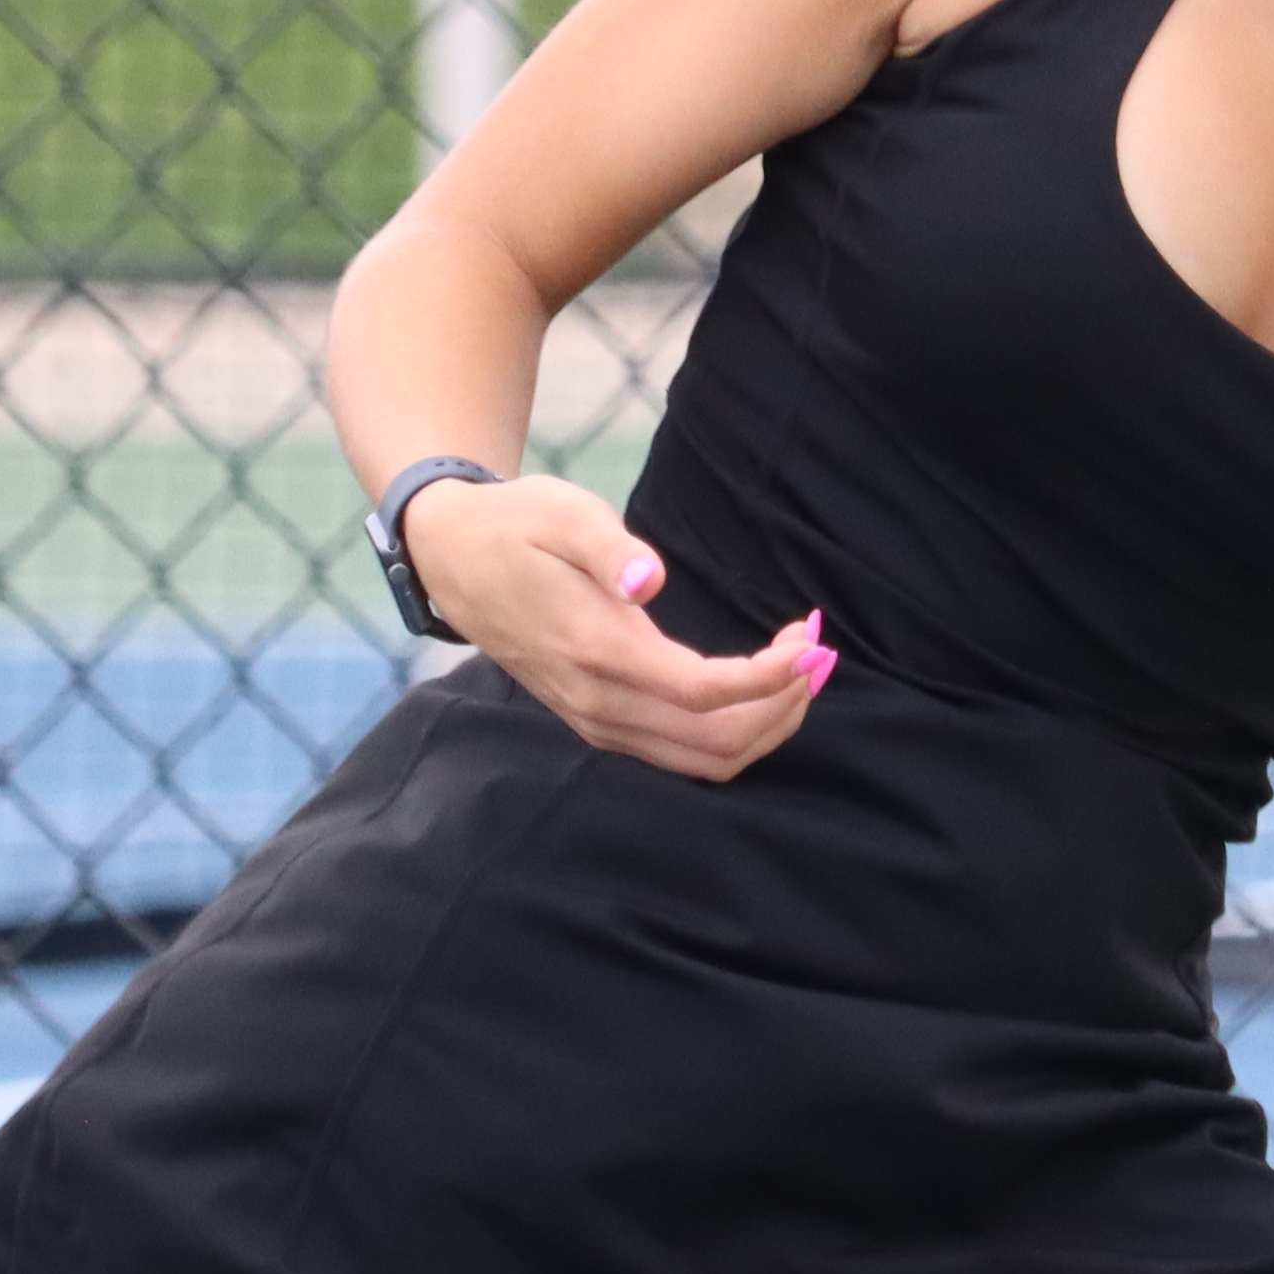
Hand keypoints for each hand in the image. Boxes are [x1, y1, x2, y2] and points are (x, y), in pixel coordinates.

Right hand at [400, 473, 833, 784]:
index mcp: (595, 650)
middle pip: (716, 742)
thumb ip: (606, 545)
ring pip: (704, 761)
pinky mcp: (603, 724)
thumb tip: (647, 578)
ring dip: (765, 725)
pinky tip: (760, 684)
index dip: (767, 677)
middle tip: (819, 652)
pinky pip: (684, 755)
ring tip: (802, 670)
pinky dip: (734, 730)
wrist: (453, 561)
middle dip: (781, 704)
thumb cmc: (517, 526)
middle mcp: (599, 704)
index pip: (701, 692)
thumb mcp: (560, 512)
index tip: (811, 642)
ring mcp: (599, 723)